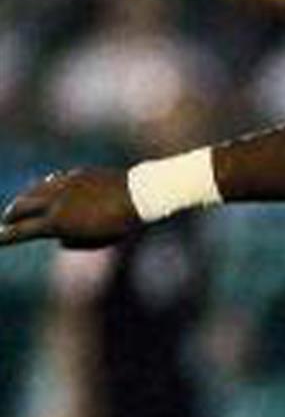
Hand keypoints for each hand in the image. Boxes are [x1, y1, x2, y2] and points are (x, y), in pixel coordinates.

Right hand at [0, 168, 141, 247]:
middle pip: (20, 207)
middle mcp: (54, 202)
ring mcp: (62, 185)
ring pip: (33, 191)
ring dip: (24, 201)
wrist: (138, 194)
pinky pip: (51, 182)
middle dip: (11, 217)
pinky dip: (42, 189)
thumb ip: (73, 242)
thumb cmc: (121, 224)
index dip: (5, 237)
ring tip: (20, 207)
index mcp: (57, 222)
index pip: (22, 231)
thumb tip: (58, 238)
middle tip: (6, 223)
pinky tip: (42, 191)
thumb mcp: (97, 241)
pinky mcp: (73, 175)